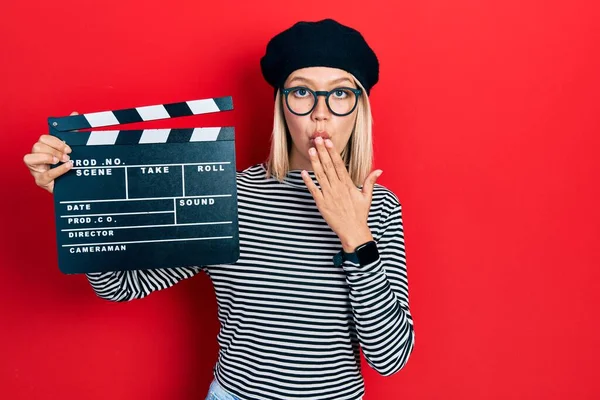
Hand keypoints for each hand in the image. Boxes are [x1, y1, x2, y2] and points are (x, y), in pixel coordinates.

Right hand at [23, 111, 76, 192]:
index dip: (55, 141)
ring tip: (62, 160)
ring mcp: (36, 170)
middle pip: (36, 146)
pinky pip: (46, 175)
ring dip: (47, 157)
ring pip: (30, 158)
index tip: (69, 147)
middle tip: (67, 155)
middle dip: (53, 149)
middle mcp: (36, 158)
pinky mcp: (41, 182)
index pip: (42, 139)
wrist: (73, 185)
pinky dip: (58, 170)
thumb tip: (74, 113)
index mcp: (43, 149)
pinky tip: (68, 167)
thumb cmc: (68, 166)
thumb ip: (71, 133)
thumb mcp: (70, 149)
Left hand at [301, 136, 382, 252]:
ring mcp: (329, 195)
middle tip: (317, 139)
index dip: (333, 152)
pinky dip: (308, 181)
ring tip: (310, 150)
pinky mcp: (321, 204)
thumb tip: (379, 171)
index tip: (328, 142)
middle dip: (322, 152)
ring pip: (320, 175)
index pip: (339, 164)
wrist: (353, 231)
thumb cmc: (360, 215)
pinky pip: (313, 190)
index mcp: (348, 184)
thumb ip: (370, 182)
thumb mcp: (367, 197)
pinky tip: (304, 172)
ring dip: (315, 162)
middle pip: (328, 166)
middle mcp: (338, 188)